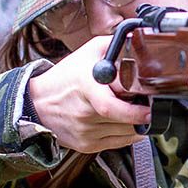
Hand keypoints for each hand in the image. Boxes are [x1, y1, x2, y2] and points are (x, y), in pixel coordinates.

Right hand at [27, 36, 150, 152]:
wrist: (38, 103)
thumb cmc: (64, 78)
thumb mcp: (88, 52)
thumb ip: (115, 45)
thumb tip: (141, 41)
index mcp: (85, 87)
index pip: (111, 107)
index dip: (135, 111)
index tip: (150, 106)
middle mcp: (84, 113)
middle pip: (126, 122)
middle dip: (141, 113)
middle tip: (145, 104)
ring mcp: (85, 132)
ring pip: (126, 134)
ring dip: (136, 123)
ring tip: (131, 109)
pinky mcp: (86, 145)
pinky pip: (119, 143)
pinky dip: (128, 134)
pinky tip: (124, 122)